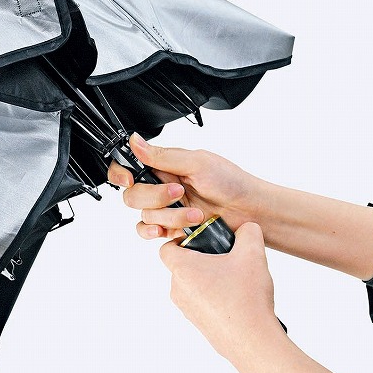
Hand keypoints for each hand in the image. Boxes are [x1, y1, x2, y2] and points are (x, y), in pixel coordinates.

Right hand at [107, 133, 261, 240]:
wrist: (250, 211)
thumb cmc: (231, 182)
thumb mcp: (197, 162)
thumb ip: (162, 155)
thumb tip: (135, 141)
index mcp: (165, 165)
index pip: (129, 165)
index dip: (121, 173)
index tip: (131, 179)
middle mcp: (161, 186)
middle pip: (133, 194)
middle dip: (154, 196)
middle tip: (179, 193)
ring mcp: (165, 209)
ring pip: (144, 215)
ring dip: (170, 215)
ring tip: (195, 214)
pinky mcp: (171, 228)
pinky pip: (148, 231)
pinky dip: (154, 231)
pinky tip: (167, 230)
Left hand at [159, 222, 284, 362]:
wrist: (252, 341)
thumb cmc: (246, 296)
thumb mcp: (253, 254)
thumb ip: (248, 232)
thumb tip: (246, 228)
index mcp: (182, 269)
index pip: (167, 248)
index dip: (182, 240)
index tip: (203, 241)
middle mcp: (177, 290)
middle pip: (182, 266)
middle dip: (202, 259)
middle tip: (226, 259)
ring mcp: (186, 310)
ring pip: (192, 285)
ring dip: (210, 279)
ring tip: (235, 281)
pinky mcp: (197, 325)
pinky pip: (201, 303)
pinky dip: (215, 298)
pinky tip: (237, 300)